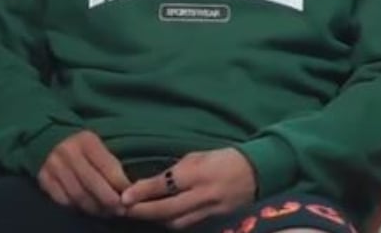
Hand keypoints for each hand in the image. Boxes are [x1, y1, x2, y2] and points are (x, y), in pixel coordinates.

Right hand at [37, 131, 131, 217]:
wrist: (49, 139)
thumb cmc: (82, 145)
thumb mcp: (97, 144)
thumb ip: (110, 163)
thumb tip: (126, 188)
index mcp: (86, 140)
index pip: (108, 167)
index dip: (121, 185)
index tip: (129, 196)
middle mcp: (68, 152)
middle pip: (92, 184)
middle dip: (109, 201)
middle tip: (120, 210)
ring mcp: (53, 166)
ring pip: (78, 195)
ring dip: (95, 208)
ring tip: (106, 212)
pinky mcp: (43, 179)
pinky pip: (63, 200)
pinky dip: (78, 208)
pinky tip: (88, 208)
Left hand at [121, 148, 256, 229]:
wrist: (256, 172)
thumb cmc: (223, 158)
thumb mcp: (197, 157)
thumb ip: (175, 172)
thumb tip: (149, 184)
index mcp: (198, 172)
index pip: (164, 184)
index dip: (142, 192)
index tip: (124, 196)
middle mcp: (203, 194)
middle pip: (166, 210)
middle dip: (143, 212)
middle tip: (124, 210)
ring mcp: (210, 210)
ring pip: (176, 223)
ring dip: (156, 220)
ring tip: (140, 214)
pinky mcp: (216, 220)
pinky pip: (188, 225)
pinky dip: (172, 223)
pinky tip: (161, 219)